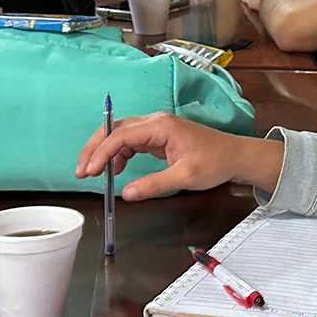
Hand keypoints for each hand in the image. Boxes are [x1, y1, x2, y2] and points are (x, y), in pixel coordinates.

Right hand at [76, 112, 281, 200]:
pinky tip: (116, 168)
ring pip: (121, 134)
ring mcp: (157, 128)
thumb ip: (155, 184)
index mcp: (162, 126)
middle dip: (95, 148)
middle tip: (81, 170)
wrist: (235, 156)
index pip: (122, 135)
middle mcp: (157, 122)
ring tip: (93, 172)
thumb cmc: (216, 161)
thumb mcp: (185, 177)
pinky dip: (118, 154)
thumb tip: (128, 193)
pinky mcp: (159, 137)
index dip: (102, 153)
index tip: (89, 171)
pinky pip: (131, 141)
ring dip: (105, 151)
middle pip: (115, 129)